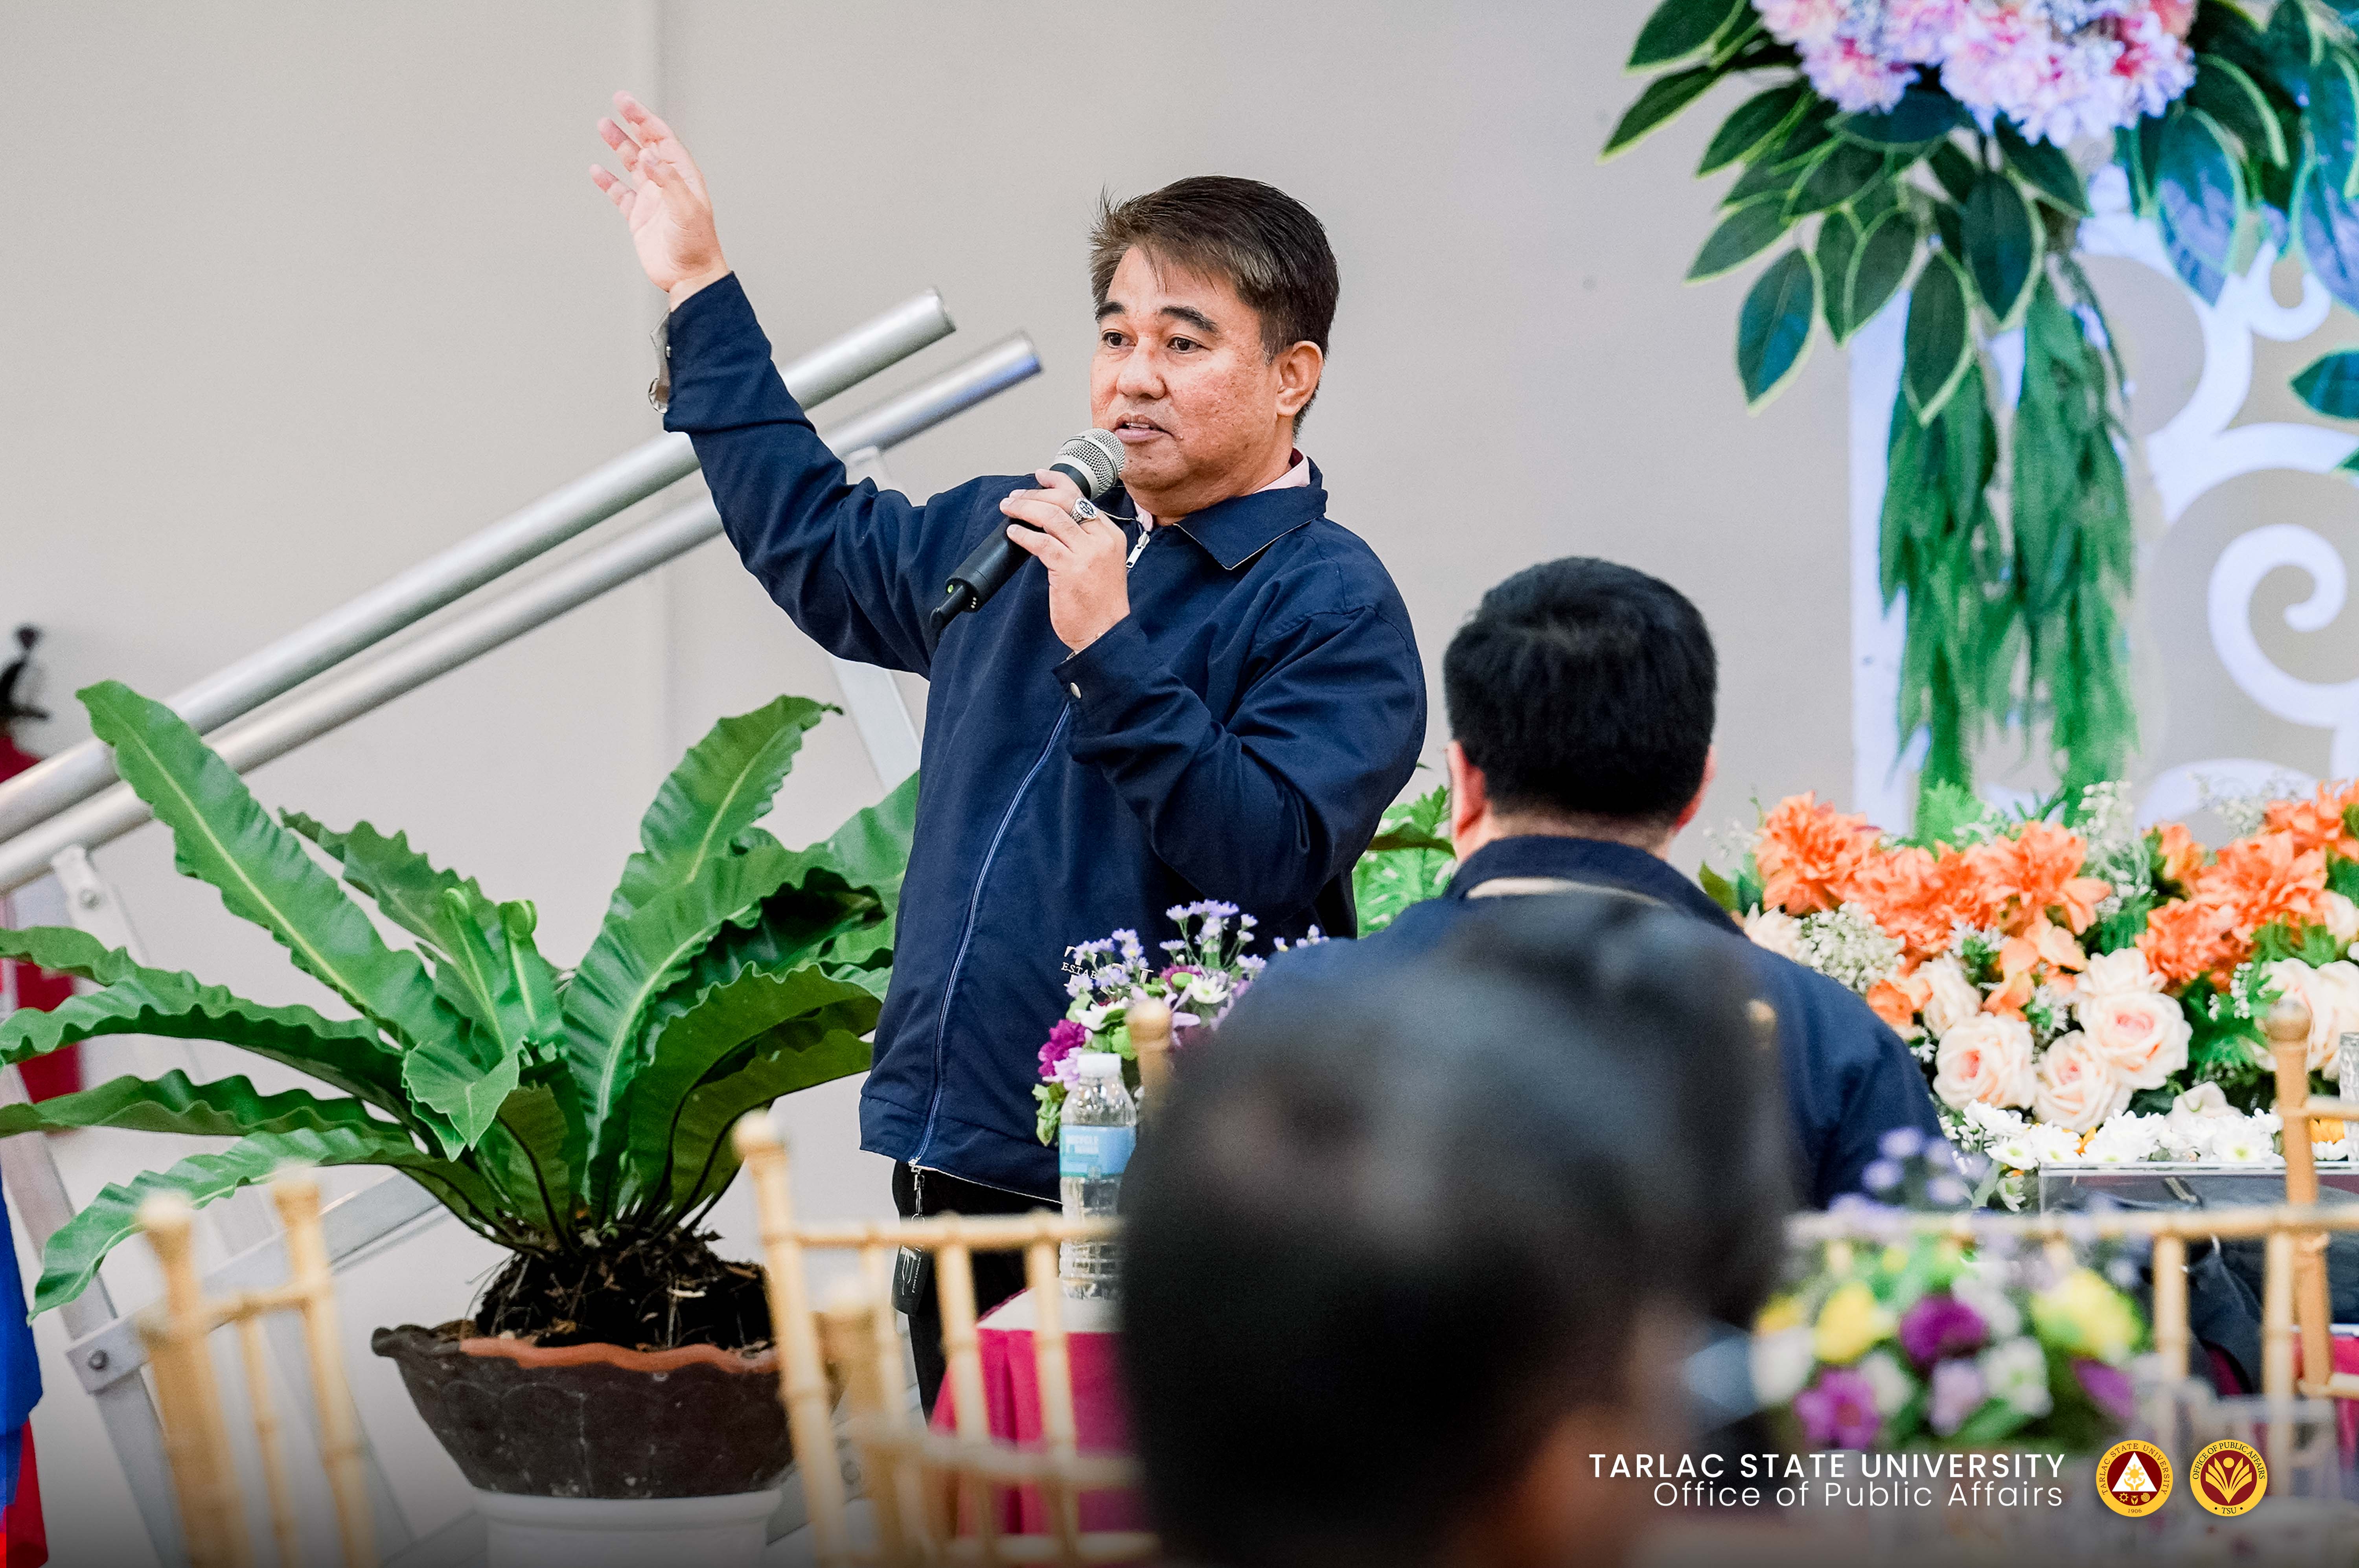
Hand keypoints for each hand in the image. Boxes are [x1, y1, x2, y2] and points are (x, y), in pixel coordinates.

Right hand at [590, 92, 728, 305]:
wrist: (689, 277)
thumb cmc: (696, 245)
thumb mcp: (686, 209)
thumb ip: (668, 180)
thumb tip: (648, 155)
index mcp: (684, 177)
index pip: (662, 139)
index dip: (645, 119)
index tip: (626, 103)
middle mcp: (667, 184)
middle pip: (647, 145)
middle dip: (632, 122)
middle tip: (617, 101)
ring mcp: (652, 199)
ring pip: (632, 165)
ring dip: (618, 145)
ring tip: (603, 125)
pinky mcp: (639, 218)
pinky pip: (620, 194)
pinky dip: (608, 181)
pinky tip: (596, 170)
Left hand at [1001, 470, 1131, 653]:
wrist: (1106, 632)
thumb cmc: (1099, 603)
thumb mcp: (1100, 563)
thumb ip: (1083, 541)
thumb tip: (1051, 523)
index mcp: (1110, 535)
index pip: (1081, 498)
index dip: (1057, 482)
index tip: (1040, 476)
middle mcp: (1101, 539)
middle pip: (1064, 502)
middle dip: (1034, 495)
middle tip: (1015, 497)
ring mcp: (1087, 553)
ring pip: (1051, 517)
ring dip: (1025, 509)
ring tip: (1009, 509)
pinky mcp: (1069, 569)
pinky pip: (1041, 543)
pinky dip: (1023, 534)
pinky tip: (1013, 533)